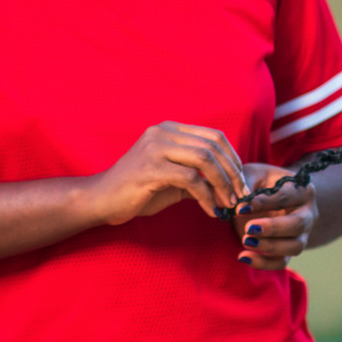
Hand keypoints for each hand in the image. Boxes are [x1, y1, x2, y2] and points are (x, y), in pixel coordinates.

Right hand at [86, 122, 247, 222]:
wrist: (100, 200)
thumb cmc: (137, 191)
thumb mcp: (173, 180)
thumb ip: (197, 177)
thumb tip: (229, 186)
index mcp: (169, 130)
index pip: (214, 136)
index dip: (233, 158)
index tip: (241, 181)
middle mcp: (163, 132)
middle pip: (213, 146)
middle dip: (233, 172)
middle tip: (242, 195)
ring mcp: (156, 148)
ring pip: (205, 159)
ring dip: (223, 184)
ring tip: (229, 203)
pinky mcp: (151, 168)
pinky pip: (190, 179)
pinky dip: (206, 197)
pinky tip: (210, 211)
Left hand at [231, 162, 316, 269]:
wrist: (272, 196)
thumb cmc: (262, 182)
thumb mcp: (254, 175)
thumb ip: (246, 184)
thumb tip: (238, 203)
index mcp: (302, 190)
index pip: (286, 197)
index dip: (263, 203)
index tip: (240, 208)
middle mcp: (308, 213)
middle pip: (298, 224)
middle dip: (273, 228)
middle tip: (248, 228)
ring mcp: (302, 234)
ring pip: (294, 247)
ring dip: (270, 247)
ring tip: (245, 241)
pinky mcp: (290, 250)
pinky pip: (282, 262)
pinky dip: (263, 263)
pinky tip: (242, 257)